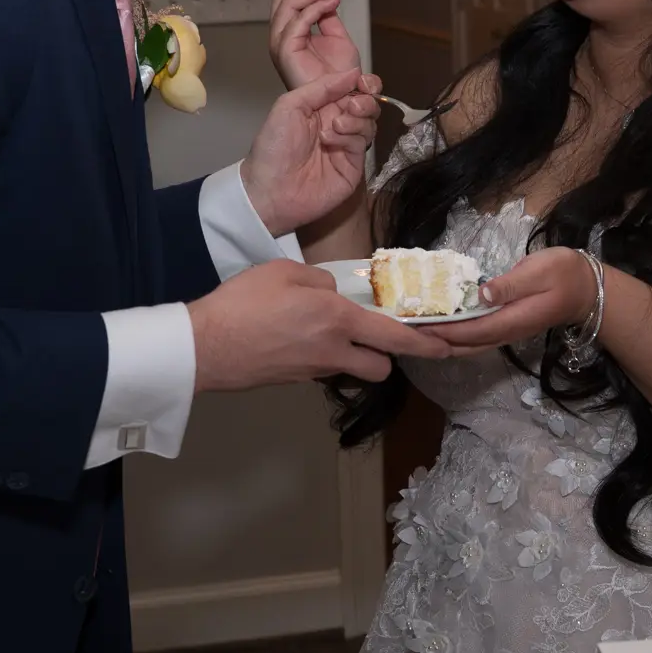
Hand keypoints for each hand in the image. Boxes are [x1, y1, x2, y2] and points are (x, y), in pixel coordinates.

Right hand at [188, 259, 443, 390]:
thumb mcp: (285, 272)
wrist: (204, 346)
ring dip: (354, 357)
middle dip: (385, 355)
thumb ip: (321, 281)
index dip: (426, 345)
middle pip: (381, 367)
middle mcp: (332, 351)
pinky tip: (297, 338)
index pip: (395, 337)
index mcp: (337, 319)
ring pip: (351, 370)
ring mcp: (313, 371)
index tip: (446, 347)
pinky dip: (320, 356)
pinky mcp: (293, 380)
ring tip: (332, 335)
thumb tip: (334, 294)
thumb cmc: (243, 303)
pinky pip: (321, 368)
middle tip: (376, 335)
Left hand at [242, 65, 381, 234]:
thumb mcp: (290, 104)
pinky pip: (362, 144)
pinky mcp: (353, 167)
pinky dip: (349, 137)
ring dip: (355, 119)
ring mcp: (346, 147)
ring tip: (335, 126)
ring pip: (369, 124)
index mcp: (322, 108)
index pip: (351, 90)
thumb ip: (322, 87)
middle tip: (351, 106)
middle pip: (367, 106)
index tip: (362, 81)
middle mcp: (337, 125)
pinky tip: (329, 140)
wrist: (269, 190)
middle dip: (364, 101)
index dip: (361, 84)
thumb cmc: (273, 147)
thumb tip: (353, 73)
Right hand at [268, 0, 361, 89]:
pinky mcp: (286, 50)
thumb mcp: (337, 37)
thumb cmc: (340, 77)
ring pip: (286, 5)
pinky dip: (315, 7)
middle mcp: (281, 36)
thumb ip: (328, 16)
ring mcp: (281, 43)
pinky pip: (298, 21)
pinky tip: (330, 4)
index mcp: (290, 33)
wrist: (344, 97)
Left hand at [419, 246, 599, 352]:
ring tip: (417, 333)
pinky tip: (442, 329)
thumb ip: (510, 284)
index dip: (445, 331)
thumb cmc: (564, 273)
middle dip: (437, 340)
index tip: (418, 328)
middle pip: (467, 344)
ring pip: (471, 345)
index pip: (473, 330)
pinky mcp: (507, 327)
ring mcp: (508, 332)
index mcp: (514, 319)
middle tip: (406, 333)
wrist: (587, 289)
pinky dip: (457, 337)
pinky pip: (477, 338)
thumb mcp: (539, 271)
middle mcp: (508, 332)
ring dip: (444, 341)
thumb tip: (482, 294)